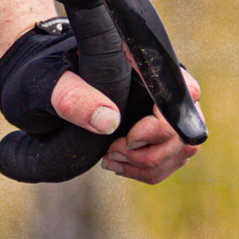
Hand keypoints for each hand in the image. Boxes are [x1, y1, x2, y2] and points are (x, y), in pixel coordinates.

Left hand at [51, 67, 204, 185]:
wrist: (55, 76)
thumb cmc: (56, 71)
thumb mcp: (55, 80)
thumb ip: (74, 97)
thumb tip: (107, 122)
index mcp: (151, 66)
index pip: (182, 101)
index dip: (157, 128)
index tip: (125, 138)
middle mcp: (169, 87)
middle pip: (183, 134)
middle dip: (147, 155)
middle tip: (111, 152)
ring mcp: (170, 109)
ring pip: (180, 151)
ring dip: (145, 166)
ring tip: (110, 160)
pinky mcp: (164, 129)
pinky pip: (171, 160)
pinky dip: (145, 171)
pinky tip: (118, 164)